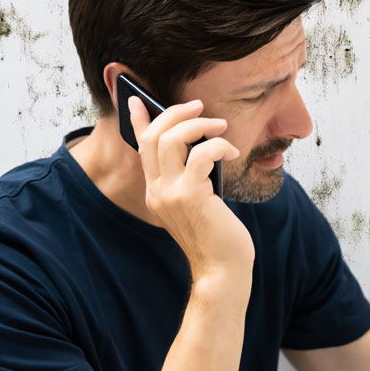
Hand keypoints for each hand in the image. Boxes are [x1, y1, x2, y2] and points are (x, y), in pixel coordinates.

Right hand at [128, 96, 254, 281]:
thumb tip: (202, 147)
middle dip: (175, 114)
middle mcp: (157, 192)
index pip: (141, 148)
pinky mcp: (190, 196)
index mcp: (156, 192)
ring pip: (171, 140)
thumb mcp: (198, 204)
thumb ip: (192, 179)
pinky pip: (200, 155)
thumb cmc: (217, 238)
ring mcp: (170, 194)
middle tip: (198, 106)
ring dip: (198, 125)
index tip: (136, 100)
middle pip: (153, 137)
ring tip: (221, 125)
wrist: (222, 270)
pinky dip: (217, 145)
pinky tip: (233, 151)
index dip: (139, 121)